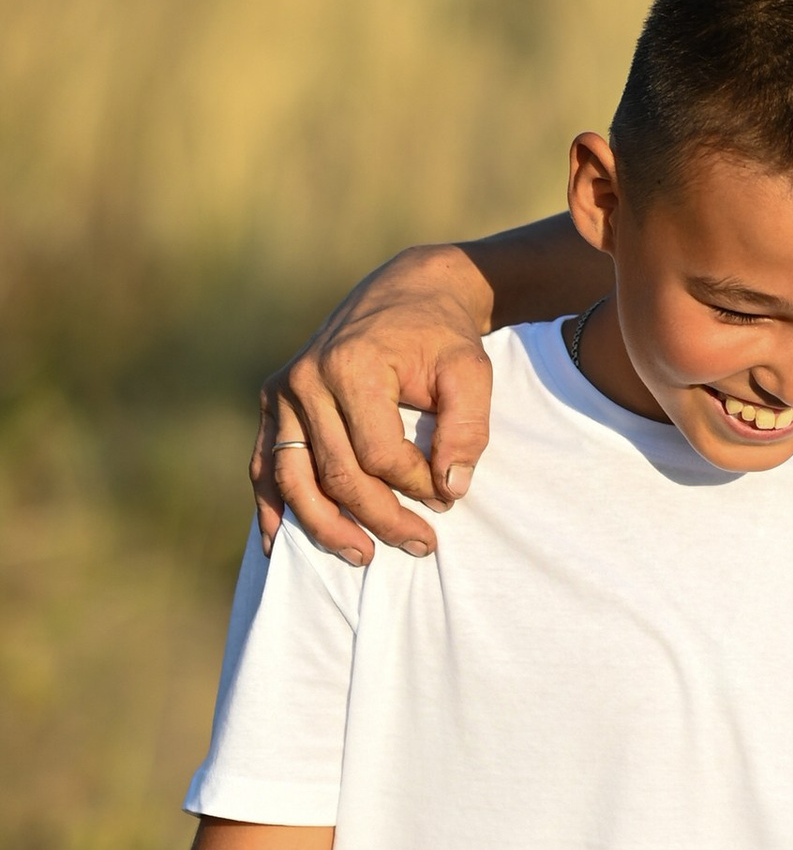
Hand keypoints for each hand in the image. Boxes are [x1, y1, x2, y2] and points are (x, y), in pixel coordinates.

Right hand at [253, 246, 496, 568]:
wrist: (407, 293)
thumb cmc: (443, 336)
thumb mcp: (471, 373)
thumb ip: (468, 430)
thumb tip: (450, 490)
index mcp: (351, 367)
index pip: (379, 454)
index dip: (416, 486)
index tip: (448, 499)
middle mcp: (306, 380)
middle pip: (336, 473)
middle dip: (380, 517)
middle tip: (421, 546)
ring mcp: (282, 391)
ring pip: (292, 477)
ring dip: (323, 526)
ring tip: (362, 556)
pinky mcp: (272, 401)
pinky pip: (263, 463)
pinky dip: (271, 505)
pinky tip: (276, 544)